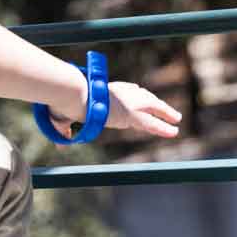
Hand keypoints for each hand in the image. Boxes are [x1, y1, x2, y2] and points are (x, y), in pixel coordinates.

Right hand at [47, 80, 181, 140]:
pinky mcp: (132, 113)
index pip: (129, 94)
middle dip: (155, 104)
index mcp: (110, 93)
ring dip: (166, 113)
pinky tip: (174, 130)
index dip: (137, 97)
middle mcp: (122, 94)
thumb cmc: (67, 102)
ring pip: (152, 107)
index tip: (142, 99)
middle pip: (144, 98)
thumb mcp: (63, 116)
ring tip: (177, 119)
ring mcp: (128, 102)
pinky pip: (151, 122)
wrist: (76, 94)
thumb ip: (62, 129)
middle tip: (167, 111)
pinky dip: (163, 127)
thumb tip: (59, 143)